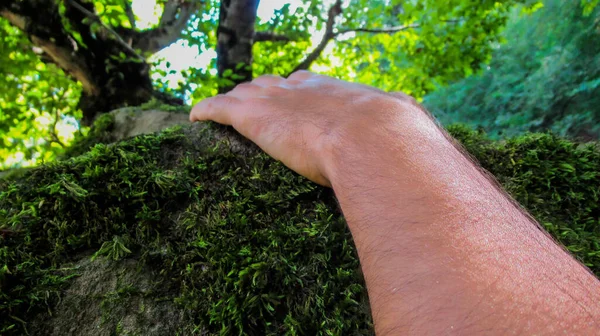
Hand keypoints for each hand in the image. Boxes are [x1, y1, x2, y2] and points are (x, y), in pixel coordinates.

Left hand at [190, 71, 414, 185]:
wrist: (373, 139)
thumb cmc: (390, 138)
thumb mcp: (398, 127)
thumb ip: (399, 129)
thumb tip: (418, 136)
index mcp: (330, 91)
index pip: (304, 84)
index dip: (293, 92)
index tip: (290, 100)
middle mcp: (298, 89)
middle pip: (270, 85)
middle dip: (260, 94)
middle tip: (253, 106)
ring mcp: (273, 100)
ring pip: (243, 94)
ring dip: (234, 103)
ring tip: (224, 112)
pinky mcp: (251, 116)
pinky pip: (218, 108)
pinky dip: (206, 111)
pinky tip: (195, 117)